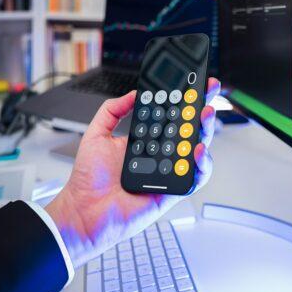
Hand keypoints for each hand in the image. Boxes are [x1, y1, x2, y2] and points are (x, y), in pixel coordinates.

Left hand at [46, 78, 220, 266]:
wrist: (85, 209)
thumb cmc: (90, 179)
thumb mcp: (97, 134)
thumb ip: (112, 110)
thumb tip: (133, 94)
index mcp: (147, 140)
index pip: (171, 116)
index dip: (185, 100)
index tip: (194, 82)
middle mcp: (161, 154)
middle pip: (190, 129)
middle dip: (203, 108)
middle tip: (207, 93)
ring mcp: (170, 171)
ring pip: (199, 149)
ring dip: (206, 130)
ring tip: (205, 115)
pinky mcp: (174, 190)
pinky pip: (196, 177)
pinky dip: (203, 164)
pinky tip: (198, 151)